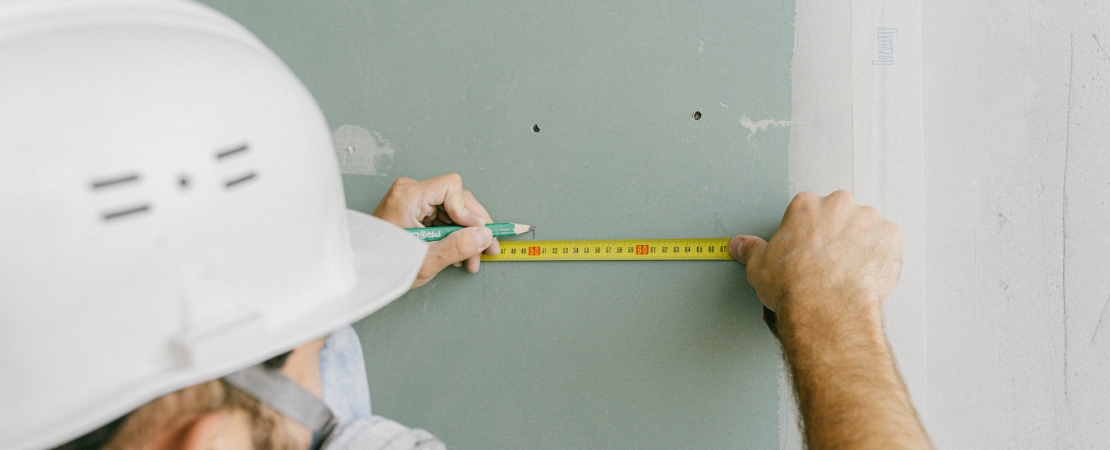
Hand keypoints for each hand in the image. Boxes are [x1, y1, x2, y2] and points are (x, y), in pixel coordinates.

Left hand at [372, 173, 500, 287]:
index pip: (451, 187)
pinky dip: (455, 235)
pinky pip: (445, 216)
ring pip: (454, 209)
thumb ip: (457, 247)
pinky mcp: (416, 210)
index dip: (468, 210)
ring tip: (472, 259)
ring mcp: (414, 200)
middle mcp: (411, 192)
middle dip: (474, 227)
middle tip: (486, 248)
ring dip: (467, 234)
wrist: (363, 272)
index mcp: (408, 197)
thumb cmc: (385, 265)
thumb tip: (483, 236)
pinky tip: (459, 253)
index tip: (476, 233)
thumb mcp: (425, 260)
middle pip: (457, 198)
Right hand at [729, 192, 929, 449]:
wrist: (826, 308)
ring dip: (860, 243)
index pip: (808, 210)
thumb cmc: (796, 286)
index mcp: (806, 206)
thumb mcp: (759, 266)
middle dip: (836, 234)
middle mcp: (838, 205)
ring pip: (866, 227)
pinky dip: (880, 257)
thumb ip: (751, 250)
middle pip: (839, 213)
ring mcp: (867, 220)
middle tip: (827, 261)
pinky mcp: (890, 239)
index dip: (807, 233)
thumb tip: (741, 246)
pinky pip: (887, 244)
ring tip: (848, 270)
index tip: (807, 249)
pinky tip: (865, 274)